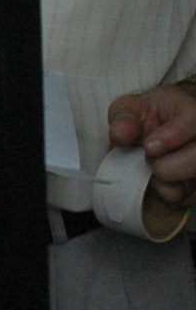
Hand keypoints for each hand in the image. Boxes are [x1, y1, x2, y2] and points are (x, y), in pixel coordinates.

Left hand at [107, 83, 195, 206]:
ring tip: (154, 173)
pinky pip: (190, 198)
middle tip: (149, 163)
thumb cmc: (141, 119)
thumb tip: (120, 133)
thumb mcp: (128, 110)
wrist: (151, 135)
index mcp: (191, 111)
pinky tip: (163, 185)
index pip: (194, 120)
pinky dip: (172, 197)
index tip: (149, 147)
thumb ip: (123, 119)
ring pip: (195, 183)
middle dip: (169, 167)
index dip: (173, 135)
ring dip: (169, 185)